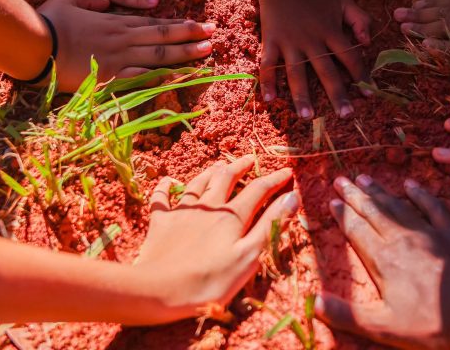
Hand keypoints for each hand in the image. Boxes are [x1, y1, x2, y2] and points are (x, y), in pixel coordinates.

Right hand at [36, 0, 214, 90]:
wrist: (35, 44)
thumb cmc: (49, 22)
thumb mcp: (70, 0)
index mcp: (116, 22)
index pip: (155, 23)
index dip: (179, 24)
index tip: (199, 24)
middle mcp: (124, 38)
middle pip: (164, 36)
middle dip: (192, 35)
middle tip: (215, 33)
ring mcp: (119, 58)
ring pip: (160, 54)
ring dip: (186, 53)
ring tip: (207, 50)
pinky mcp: (110, 76)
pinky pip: (141, 76)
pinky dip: (161, 76)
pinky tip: (180, 77)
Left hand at [134, 156, 298, 322]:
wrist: (158, 290)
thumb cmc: (210, 280)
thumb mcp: (248, 256)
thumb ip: (270, 225)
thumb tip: (292, 197)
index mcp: (232, 217)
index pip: (259, 190)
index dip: (275, 179)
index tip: (288, 171)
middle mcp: (208, 207)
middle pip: (227, 179)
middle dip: (241, 167)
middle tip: (251, 159)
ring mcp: (182, 212)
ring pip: (198, 183)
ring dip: (211, 172)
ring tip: (220, 164)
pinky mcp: (160, 222)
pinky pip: (161, 197)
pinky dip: (165, 186)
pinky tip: (167, 180)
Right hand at [258, 0, 370, 117]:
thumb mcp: (343, 1)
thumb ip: (360, 19)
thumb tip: (368, 43)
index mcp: (331, 31)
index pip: (350, 57)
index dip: (361, 75)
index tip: (369, 93)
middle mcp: (311, 40)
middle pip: (326, 71)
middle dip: (337, 94)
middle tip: (346, 115)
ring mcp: (289, 43)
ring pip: (296, 73)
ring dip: (302, 95)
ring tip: (307, 116)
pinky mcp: (271, 42)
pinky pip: (267, 65)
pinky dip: (267, 82)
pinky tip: (269, 101)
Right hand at [316, 175, 449, 349]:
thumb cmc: (431, 324)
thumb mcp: (383, 326)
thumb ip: (348, 314)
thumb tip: (314, 302)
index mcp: (382, 259)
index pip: (356, 230)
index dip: (342, 214)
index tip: (331, 200)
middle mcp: (401, 238)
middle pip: (373, 211)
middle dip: (354, 195)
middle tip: (340, 178)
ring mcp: (428, 232)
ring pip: (398, 204)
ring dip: (379, 191)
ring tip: (364, 177)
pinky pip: (432, 206)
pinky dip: (420, 193)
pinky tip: (410, 184)